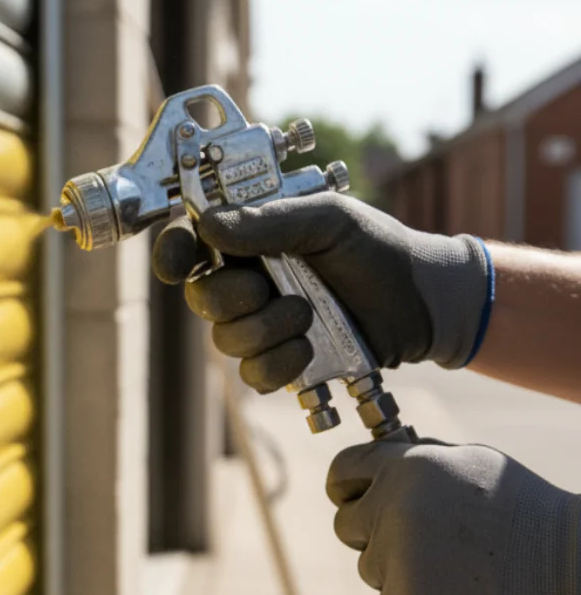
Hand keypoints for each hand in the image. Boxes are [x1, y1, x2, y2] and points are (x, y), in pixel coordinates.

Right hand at [152, 193, 491, 392]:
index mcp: (248, 237)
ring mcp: (261, 323)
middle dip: (229, 297)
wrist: (423, 303)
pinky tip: (309, 349)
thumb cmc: (376, 248)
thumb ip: (269, 222)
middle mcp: (246, 279)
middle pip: (199, 296)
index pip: (188, 243)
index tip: (176, 264)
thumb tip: (208, 224)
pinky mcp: (281, 360)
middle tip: (266, 287)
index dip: (171, 253)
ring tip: (306, 316)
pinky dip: (279, 363)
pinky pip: (253, 374)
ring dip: (264, 330)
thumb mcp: (328, 220)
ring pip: (224, 339)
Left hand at [327, 437, 580, 594]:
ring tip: (453, 568)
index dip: (346, 487)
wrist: (570, 564)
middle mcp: (390, 510)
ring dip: (399, 571)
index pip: (341, 472)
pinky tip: (459, 594)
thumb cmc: (524, 509)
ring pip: (372, 569)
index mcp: (403, 469)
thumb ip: (414, 464)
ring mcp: (397, 559)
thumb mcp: (467, 461)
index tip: (351, 497)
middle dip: (371, 532)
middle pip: (346, 526)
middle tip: (413, 540)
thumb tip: (378, 471)